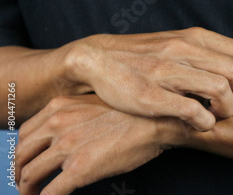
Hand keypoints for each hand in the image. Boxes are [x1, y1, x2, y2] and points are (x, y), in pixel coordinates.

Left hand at [15, 94, 187, 194]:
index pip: (26, 133)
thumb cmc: (133, 113)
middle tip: (26, 181)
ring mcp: (67, 148)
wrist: (156, 122)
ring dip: (27, 189)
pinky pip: (50, 192)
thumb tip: (66, 130)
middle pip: (22, 154)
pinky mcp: (79, 169)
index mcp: (59, 107)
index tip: (28, 160)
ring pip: (30, 175)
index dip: (24, 151)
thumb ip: (74, 113)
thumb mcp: (95, 103)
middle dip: (20, 171)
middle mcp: (58, 125)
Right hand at [68, 27, 232, 130]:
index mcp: (196, 37)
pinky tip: (199, 123)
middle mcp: (184, 50)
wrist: (99, 59)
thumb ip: (219, 53)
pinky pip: (193, 111)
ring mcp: (167, 72)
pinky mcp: (151, 95)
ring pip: (220, 90)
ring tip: (216, 115)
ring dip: (226, 111)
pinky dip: (205, 122)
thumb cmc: (148, 55)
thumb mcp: (184, 43)